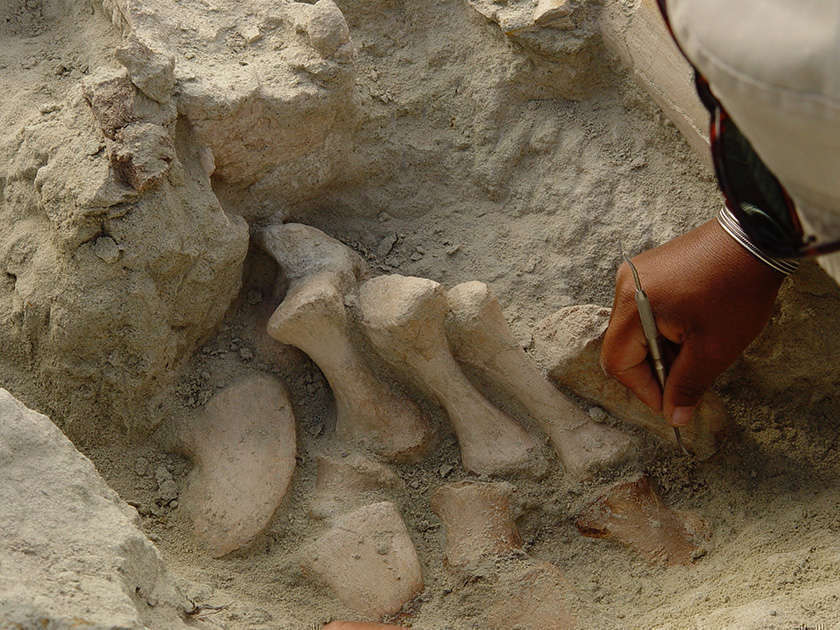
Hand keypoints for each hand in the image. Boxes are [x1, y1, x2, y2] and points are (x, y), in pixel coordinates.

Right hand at [601, 219, 783, 425]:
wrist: (756, 237)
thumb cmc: (736, 291)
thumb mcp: (714, 348)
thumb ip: (687, 385)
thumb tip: (674, 416)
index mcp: (632, 305)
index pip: (618, 362)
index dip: (644, 389)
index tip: (673, 402)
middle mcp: (624, 285)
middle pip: (623, 345)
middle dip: (654, 368)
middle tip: (687, 378)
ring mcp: (635, 274)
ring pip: (634, 329)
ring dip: (659, 348)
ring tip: (696, 348)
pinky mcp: (649, 268)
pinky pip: (643, 309)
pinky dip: (663, 328)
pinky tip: (692, 327)